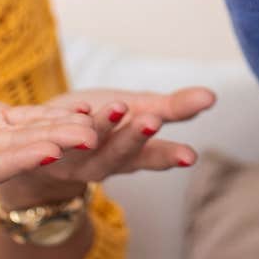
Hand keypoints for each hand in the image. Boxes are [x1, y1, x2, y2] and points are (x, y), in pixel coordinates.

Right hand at [0, 98, 100, 188]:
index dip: (18, 158)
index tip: (48, 152)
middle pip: (21, 153)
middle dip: (56, 145)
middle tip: (92, 138)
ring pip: (34, 135)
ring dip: (66, 130)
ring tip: (100, 123)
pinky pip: (31, 119)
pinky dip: (57, 115)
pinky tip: (86, 109)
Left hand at [11, 86, 217, 198]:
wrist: (45, 141)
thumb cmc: (101, 123)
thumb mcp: (141, 110)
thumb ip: (174, 107)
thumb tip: (213, 96)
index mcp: (133, 154)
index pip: (155, 157)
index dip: (170, 157)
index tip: (190, 156)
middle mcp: (105, 162)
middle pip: (123, 154)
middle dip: (137, 138)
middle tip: (153, 120)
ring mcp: (75, 160)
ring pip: (91, 147)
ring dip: (104, 127)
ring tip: (119, 106)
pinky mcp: (47, 151)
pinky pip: (57, 138)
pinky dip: (68, 122)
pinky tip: (79, 108)